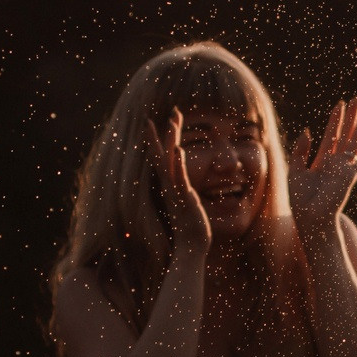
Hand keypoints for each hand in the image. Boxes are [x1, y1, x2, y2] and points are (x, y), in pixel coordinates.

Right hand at [155, 109, 210, 250]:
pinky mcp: (184, 198)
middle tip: (174, 110)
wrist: (191, 246)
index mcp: (171, 184)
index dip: (165, 138)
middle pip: (165, 152)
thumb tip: (189, 190)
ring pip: (170, 160)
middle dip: (168, 130)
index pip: (165, 156)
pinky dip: (179, 163)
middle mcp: (169, 184)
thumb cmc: (191, 227)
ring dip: (171, 139)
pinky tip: (179, 149)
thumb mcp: (188, 204)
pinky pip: (180, 178)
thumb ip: (187, 194)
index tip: (167, 119)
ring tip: (172, 120)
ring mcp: (175, 190)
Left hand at [288, 97, 356, 228]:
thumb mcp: (295, 170)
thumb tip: (307, 131)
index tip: (340, 104)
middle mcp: (336, 162)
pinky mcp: (350, 175)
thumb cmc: (301, 199)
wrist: (311, 217)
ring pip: (356, 141)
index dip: (336, 119)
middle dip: (351, 117)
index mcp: (323, 161)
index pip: (332, 135)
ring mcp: (345, 168)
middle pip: (346, 134)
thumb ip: (301, 151)